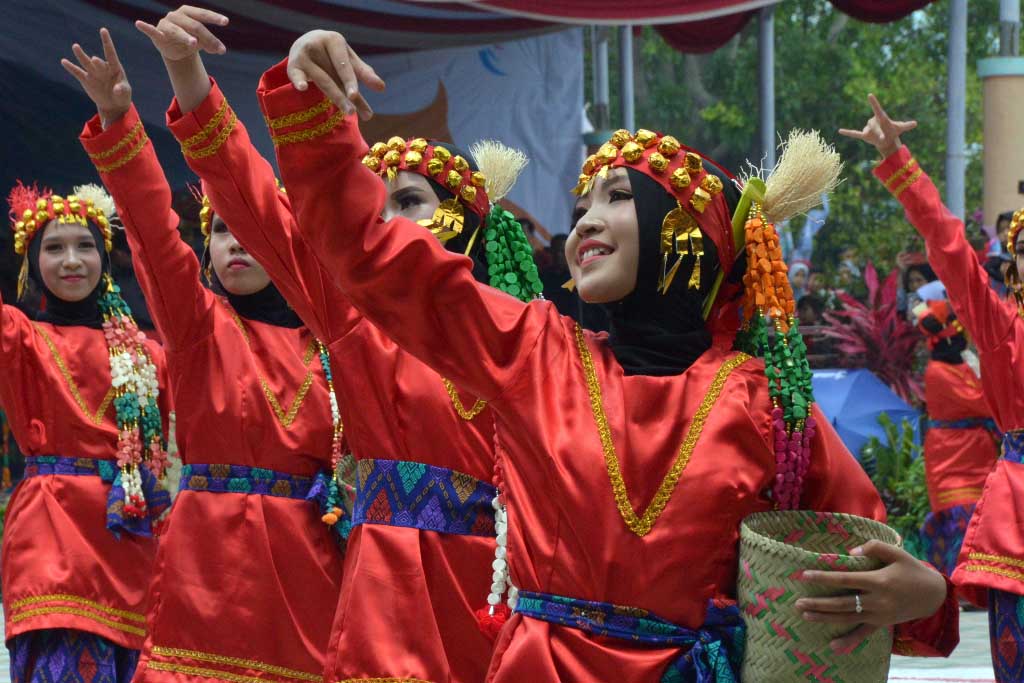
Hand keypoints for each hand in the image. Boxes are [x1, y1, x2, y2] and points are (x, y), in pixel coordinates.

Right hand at [61, 28, 131, 128]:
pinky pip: (77, 72)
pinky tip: (64, 61)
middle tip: (94, 60)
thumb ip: (121, 90)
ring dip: (81, 55)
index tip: (103, 30)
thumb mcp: (124, 93)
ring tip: (76, 46)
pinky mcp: (86, 80)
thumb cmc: (122, 96)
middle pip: (98, 62)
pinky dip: (70, 67)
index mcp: (115, 67)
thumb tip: (117, 89)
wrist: (113, 105)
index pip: (110, 53)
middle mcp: (103, 68)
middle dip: (97, 62)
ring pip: (86, 62)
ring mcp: (93, 73)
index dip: (107, 41)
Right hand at [135, 5, 227, 61]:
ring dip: (185, 36)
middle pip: (194, 25)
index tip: (225, 21)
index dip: (213, 17)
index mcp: (188, 13)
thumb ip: (210, 44)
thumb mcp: (201, 42)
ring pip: (177, 30)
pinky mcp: (156, 34)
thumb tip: (221, 50)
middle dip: (208, 38)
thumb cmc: (189, 40)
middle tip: (221, 50)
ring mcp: (165, 24)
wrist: (173, 49)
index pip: (202, 14)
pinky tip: (139, 24)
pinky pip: (150, 30)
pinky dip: (145, 27)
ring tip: (194, 43)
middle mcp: (176, 16)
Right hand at [286, 30, 385, 119]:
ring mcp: (303, 55)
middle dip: (342, 95)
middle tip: (352, 112)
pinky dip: (299, 81)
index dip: (350, 80)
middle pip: (333, 76)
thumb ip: (363, 72)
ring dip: (335, 97)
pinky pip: (296, 76)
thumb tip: (382, 87)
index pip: (344, 65)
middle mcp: (317, 45)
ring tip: (350, 113)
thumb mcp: (348, 59)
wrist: (305, 42)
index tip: (355, 95)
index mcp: (334, 40)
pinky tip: (303, 88)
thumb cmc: (332, 55)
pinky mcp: (292, 66)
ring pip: (321, 81)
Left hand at [794, 540, 946, 653]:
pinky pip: (863, 634)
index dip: (824, 577)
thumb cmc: (912, 569)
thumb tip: (851, 552)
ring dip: (825, 618)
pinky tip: (833, 646)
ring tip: (804, 615)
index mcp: (878, 581)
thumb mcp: (897, 553)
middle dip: (818, 603)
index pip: (845, 579)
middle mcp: (877, 601)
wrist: (934, 595)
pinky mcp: (882, 624)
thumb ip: (874, 548)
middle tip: (797, 603)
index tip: (804, 575)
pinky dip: (848, 641)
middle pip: (842, 603)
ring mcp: (879, 615)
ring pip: (847, 618)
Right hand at [838, 94, 916, 158]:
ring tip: (880, 138)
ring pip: (869, 131)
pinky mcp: (863, 135)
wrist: (887, 140)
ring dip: (875, 136)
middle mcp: (873, 120)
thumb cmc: (893, 132)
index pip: (877, 108)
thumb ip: (906, 125)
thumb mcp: (900, 128)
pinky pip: (854, 133)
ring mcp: (868, 128)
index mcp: (881, 117)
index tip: (870, 95)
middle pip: (873, 124)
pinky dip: (847, 132)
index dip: (874, 102)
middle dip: (879, 132)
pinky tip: (839, 131)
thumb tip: (915, 123)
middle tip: (884, 137)